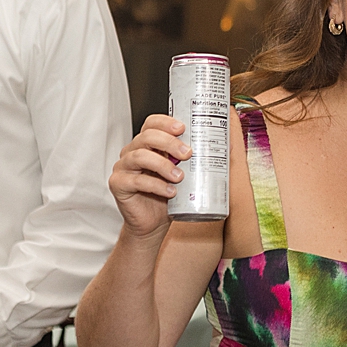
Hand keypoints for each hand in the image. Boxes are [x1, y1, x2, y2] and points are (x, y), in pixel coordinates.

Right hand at [109, 115, 189, 239]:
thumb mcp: (186, 174)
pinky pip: (136, 181)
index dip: (166, 122)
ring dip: (163, 165)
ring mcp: (124, 167)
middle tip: (188, 153)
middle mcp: (133, 151)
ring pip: (140, 156)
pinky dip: (156, 185)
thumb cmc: (169, 196)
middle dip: (169, 143)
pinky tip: (170, 191)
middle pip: (147, 137)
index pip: (152, 123)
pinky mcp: (118, 185)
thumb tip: (228, 147)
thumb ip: (198, 160)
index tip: (183, 128)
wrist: (154, 224)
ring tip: (180, 177)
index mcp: (148, 144)